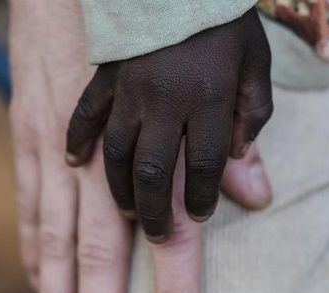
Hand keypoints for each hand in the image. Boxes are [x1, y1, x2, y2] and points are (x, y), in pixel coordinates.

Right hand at [10, 0, 271, 292]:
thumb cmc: (172, 20)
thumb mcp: (227, 62)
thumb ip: (238, 132)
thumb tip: (256, 194)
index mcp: (167, 130)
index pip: (174, 223)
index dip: (177, 282)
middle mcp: (108, 148)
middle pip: (103, 244)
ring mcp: (61, 139)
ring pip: (57, 230)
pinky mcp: (31, 128)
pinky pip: (30, 198)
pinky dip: (31, 244)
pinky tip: (37, 283)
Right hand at [66, 7, 272, 241]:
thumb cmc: (223, 19)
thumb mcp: (255, 60)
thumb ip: (254, 114)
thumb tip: (241, 161)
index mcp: (210, 96)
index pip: (205, 165)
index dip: (200, 199)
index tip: (197, 216)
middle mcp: (166, 100)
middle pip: (154, 171)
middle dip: (155, 211)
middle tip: (157, 234)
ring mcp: (129, 89)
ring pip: (116, 153)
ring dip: (119, 190)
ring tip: (127, 212)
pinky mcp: (105, 76)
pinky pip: (84, 114)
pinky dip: (77, 140)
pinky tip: (74, 163)